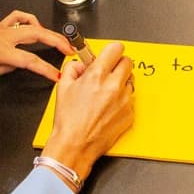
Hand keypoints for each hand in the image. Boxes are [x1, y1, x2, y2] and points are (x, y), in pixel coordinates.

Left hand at [0, 11, 73, 82]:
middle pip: (38, 35)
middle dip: (58, 42)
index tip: (58, 75)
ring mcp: (2, 28)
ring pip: (32, 24)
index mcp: (0, 51)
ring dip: (49, 32)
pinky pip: (19, 17)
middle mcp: (3, 36)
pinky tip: (36, 27)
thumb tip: (16, 66)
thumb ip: (1, 70)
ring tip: (59, 40)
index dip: (46, 69)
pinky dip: (31, 20)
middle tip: (70, 50)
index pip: (30, 60)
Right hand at [43, 40, 135, 180]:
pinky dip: (121, 101)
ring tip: (106, 94)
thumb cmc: (68, 121)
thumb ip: (73, 68)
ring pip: (130, 81)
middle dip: (117, 65)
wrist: (75, 146)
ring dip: (121, 83)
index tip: (109, 55)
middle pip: (128, 62)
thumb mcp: (63, 88)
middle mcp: (114, 86)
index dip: (111, 51)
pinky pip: (130, 100)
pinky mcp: (130, 114)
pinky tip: (108, 109)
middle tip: (108, 73)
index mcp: (97, 75)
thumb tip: (80, 63)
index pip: (116, 48)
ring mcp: (124, 100)